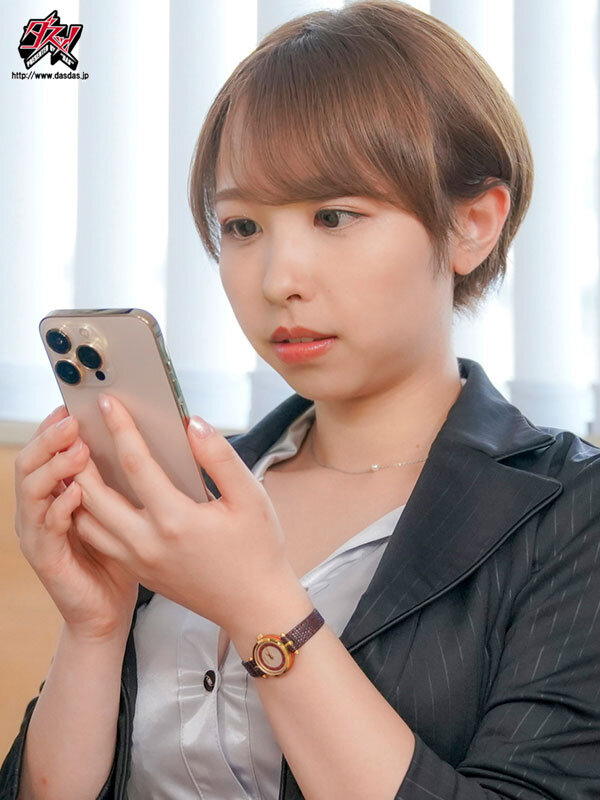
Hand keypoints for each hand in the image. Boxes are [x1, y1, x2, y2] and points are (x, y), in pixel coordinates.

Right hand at [14, 405, 138, 640]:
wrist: (107, 612)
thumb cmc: (118, 557)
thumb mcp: (121, 508)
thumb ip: (121, 478)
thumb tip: (145, 437)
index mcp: (56, 493)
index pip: (46, 450)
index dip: (55, 425)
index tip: (75, 402)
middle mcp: (40, 509)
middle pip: (30, 462)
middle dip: (49, 438)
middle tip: (73, 419)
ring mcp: (38, 533)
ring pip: (30, 490)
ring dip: (53, 466)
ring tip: (78, 449)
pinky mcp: (46, 558)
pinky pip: (45, 527)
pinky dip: (59, 506)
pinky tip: (77, 492)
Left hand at [71, 393, 298, 633]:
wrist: (254, 607)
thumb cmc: (257, 551)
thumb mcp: (250, 498)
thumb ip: (219, 457)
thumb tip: (192, 424)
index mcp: (176, 520)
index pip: (136, 464)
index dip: (120, 428)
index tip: (107, 402)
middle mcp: (147, 542)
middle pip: (94, 493)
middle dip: (80, 457)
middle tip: (75, 428)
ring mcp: (138, 561)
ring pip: (87, 520)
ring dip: (76, 488)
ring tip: (76, 458)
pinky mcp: (138, 571)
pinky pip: (98, 539)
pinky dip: (86, 513)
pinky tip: (91, 494)